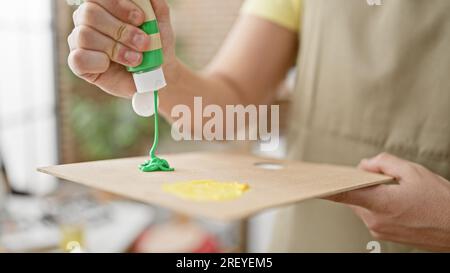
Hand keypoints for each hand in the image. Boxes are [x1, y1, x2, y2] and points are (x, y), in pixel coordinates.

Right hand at [67, 0, 176, 97]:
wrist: (156, 74)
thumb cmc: (154, 45)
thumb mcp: (159, 22)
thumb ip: (153, 4)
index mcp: (102, 5)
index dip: (119, 5)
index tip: (141, 19)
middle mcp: (86, 19)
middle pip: (90, 13)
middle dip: (121, 30)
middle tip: (143, 43)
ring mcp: (79, 41)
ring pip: (85, 35)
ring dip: (116, 49)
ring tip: (136, 59)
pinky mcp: (78, 63)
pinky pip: (78, 58)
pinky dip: (99, 62)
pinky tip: (111, 66)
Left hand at [327, 153, 449, 251]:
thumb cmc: (441, 203)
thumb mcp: (414, 172)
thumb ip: (383, 163)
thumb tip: (364, 165)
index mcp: (381, 204)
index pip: (343, 194)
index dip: (326, 186)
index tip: (314, 181)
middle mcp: (375, 220)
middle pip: (354, 196)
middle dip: (363, 183)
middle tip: (385, 178)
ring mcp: (378, 230)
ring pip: (362, 205)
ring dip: (372, 195)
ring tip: (398, 193)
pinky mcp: (383, 236)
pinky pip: (371, 215)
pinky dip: (378, 206)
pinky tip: (398, 203)